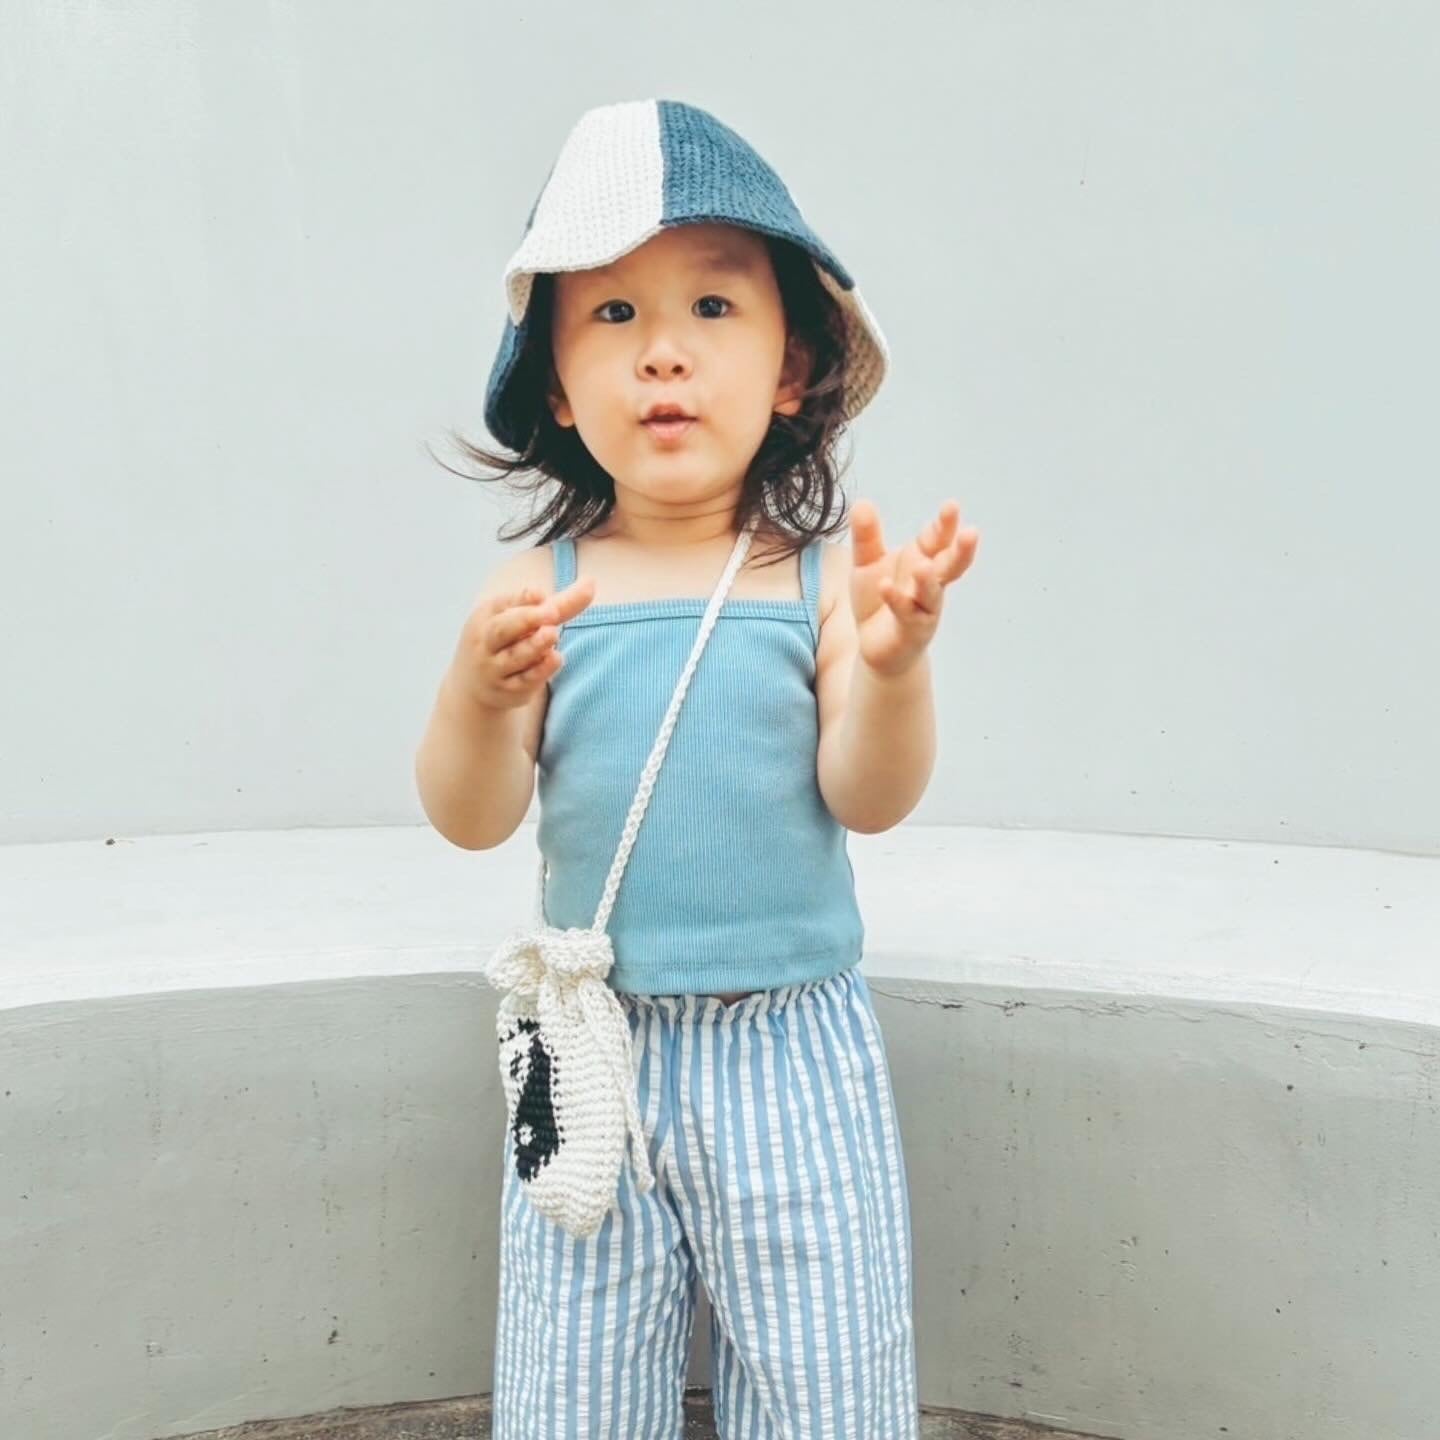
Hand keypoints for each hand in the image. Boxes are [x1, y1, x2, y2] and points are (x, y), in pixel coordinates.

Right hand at [449, 574, 595, 711]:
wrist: (475, 684)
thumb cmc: (508, 641)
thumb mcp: (525, 619)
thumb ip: (559, 604)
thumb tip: (591, 582)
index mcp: (488, 615)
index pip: (505, 604)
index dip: (523, 599)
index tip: (541, 594)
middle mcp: (487, 641)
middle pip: (502, 629)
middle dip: (526, 619)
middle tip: (551, 612)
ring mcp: (495, 667)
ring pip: (514, 656)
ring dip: (535, 646)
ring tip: (553, 634)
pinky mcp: (508, 690)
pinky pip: (523, 680)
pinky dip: (539, 671)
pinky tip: (555, 659)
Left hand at [849, 498, 978, 676]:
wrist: (878, 647)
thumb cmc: (879, 601)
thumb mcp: (867, 564)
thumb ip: (867, 536)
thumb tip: (862, 502)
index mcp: (923, 559)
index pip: (938, 538)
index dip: (945, 525)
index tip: (952, 506)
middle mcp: (930, 583)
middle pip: (949, 564)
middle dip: (960, 550)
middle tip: (971, 533)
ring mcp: (924, 608)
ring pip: (932, 593)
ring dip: (928, 580)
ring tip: (922, 566)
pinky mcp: (911, 630)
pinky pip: (906, 614)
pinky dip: (896, 600)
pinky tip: (885, 587)